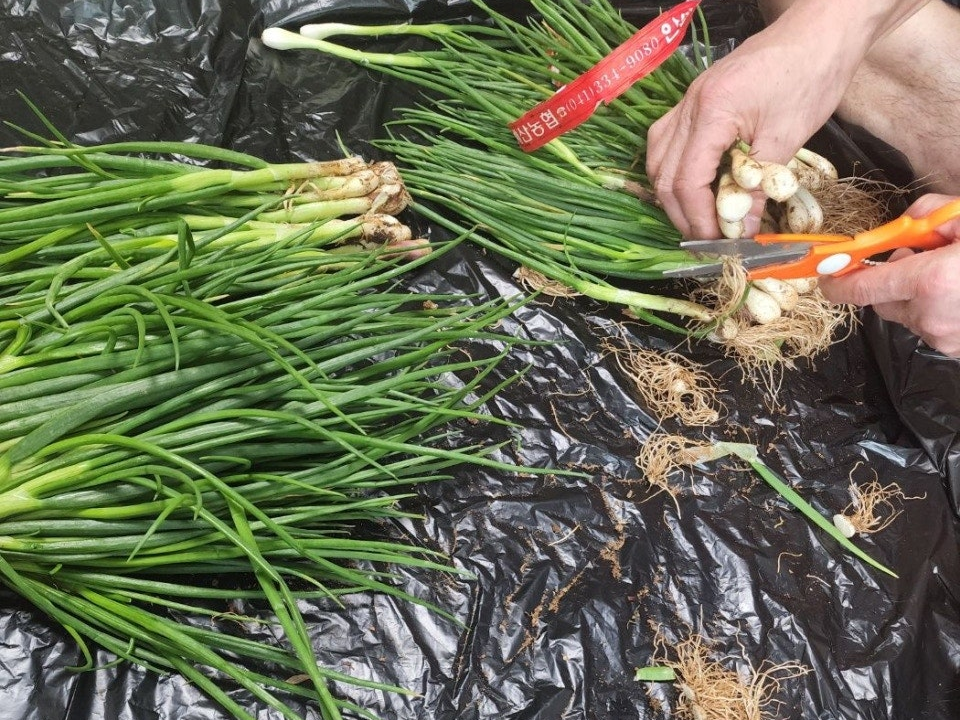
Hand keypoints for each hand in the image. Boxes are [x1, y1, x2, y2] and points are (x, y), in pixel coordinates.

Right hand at [645, 24, 850, 238]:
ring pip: (658, 157)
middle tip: (707, 236)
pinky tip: (695, 183)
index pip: (686, 179)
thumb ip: (758, 187)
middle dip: (681, 212)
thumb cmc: (810, 76)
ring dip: (673, 192)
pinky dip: (676, 169)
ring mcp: (689, 100)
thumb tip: (743, 230)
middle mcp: (690, 105)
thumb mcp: (787, 138)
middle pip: (663, 172)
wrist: (820, 31)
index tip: (716, 241)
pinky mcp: (697, 98)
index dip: (697, 217)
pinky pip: (668, 140)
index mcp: (712, 112)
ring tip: (698, 215)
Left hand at [818, 193, 959, 356]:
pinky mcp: (959, 349)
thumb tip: (902, 224)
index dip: (837, 281)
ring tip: (950, 273)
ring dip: (915, 296)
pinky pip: (932, 328)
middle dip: (887, 281)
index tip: (823, 275)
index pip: (861, 288)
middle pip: (881, 304)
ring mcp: (947, 338)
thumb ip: (927, 214)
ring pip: (907, 316)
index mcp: (932, 281)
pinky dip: (937, 310)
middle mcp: (933, 316)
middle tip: (916, 256)